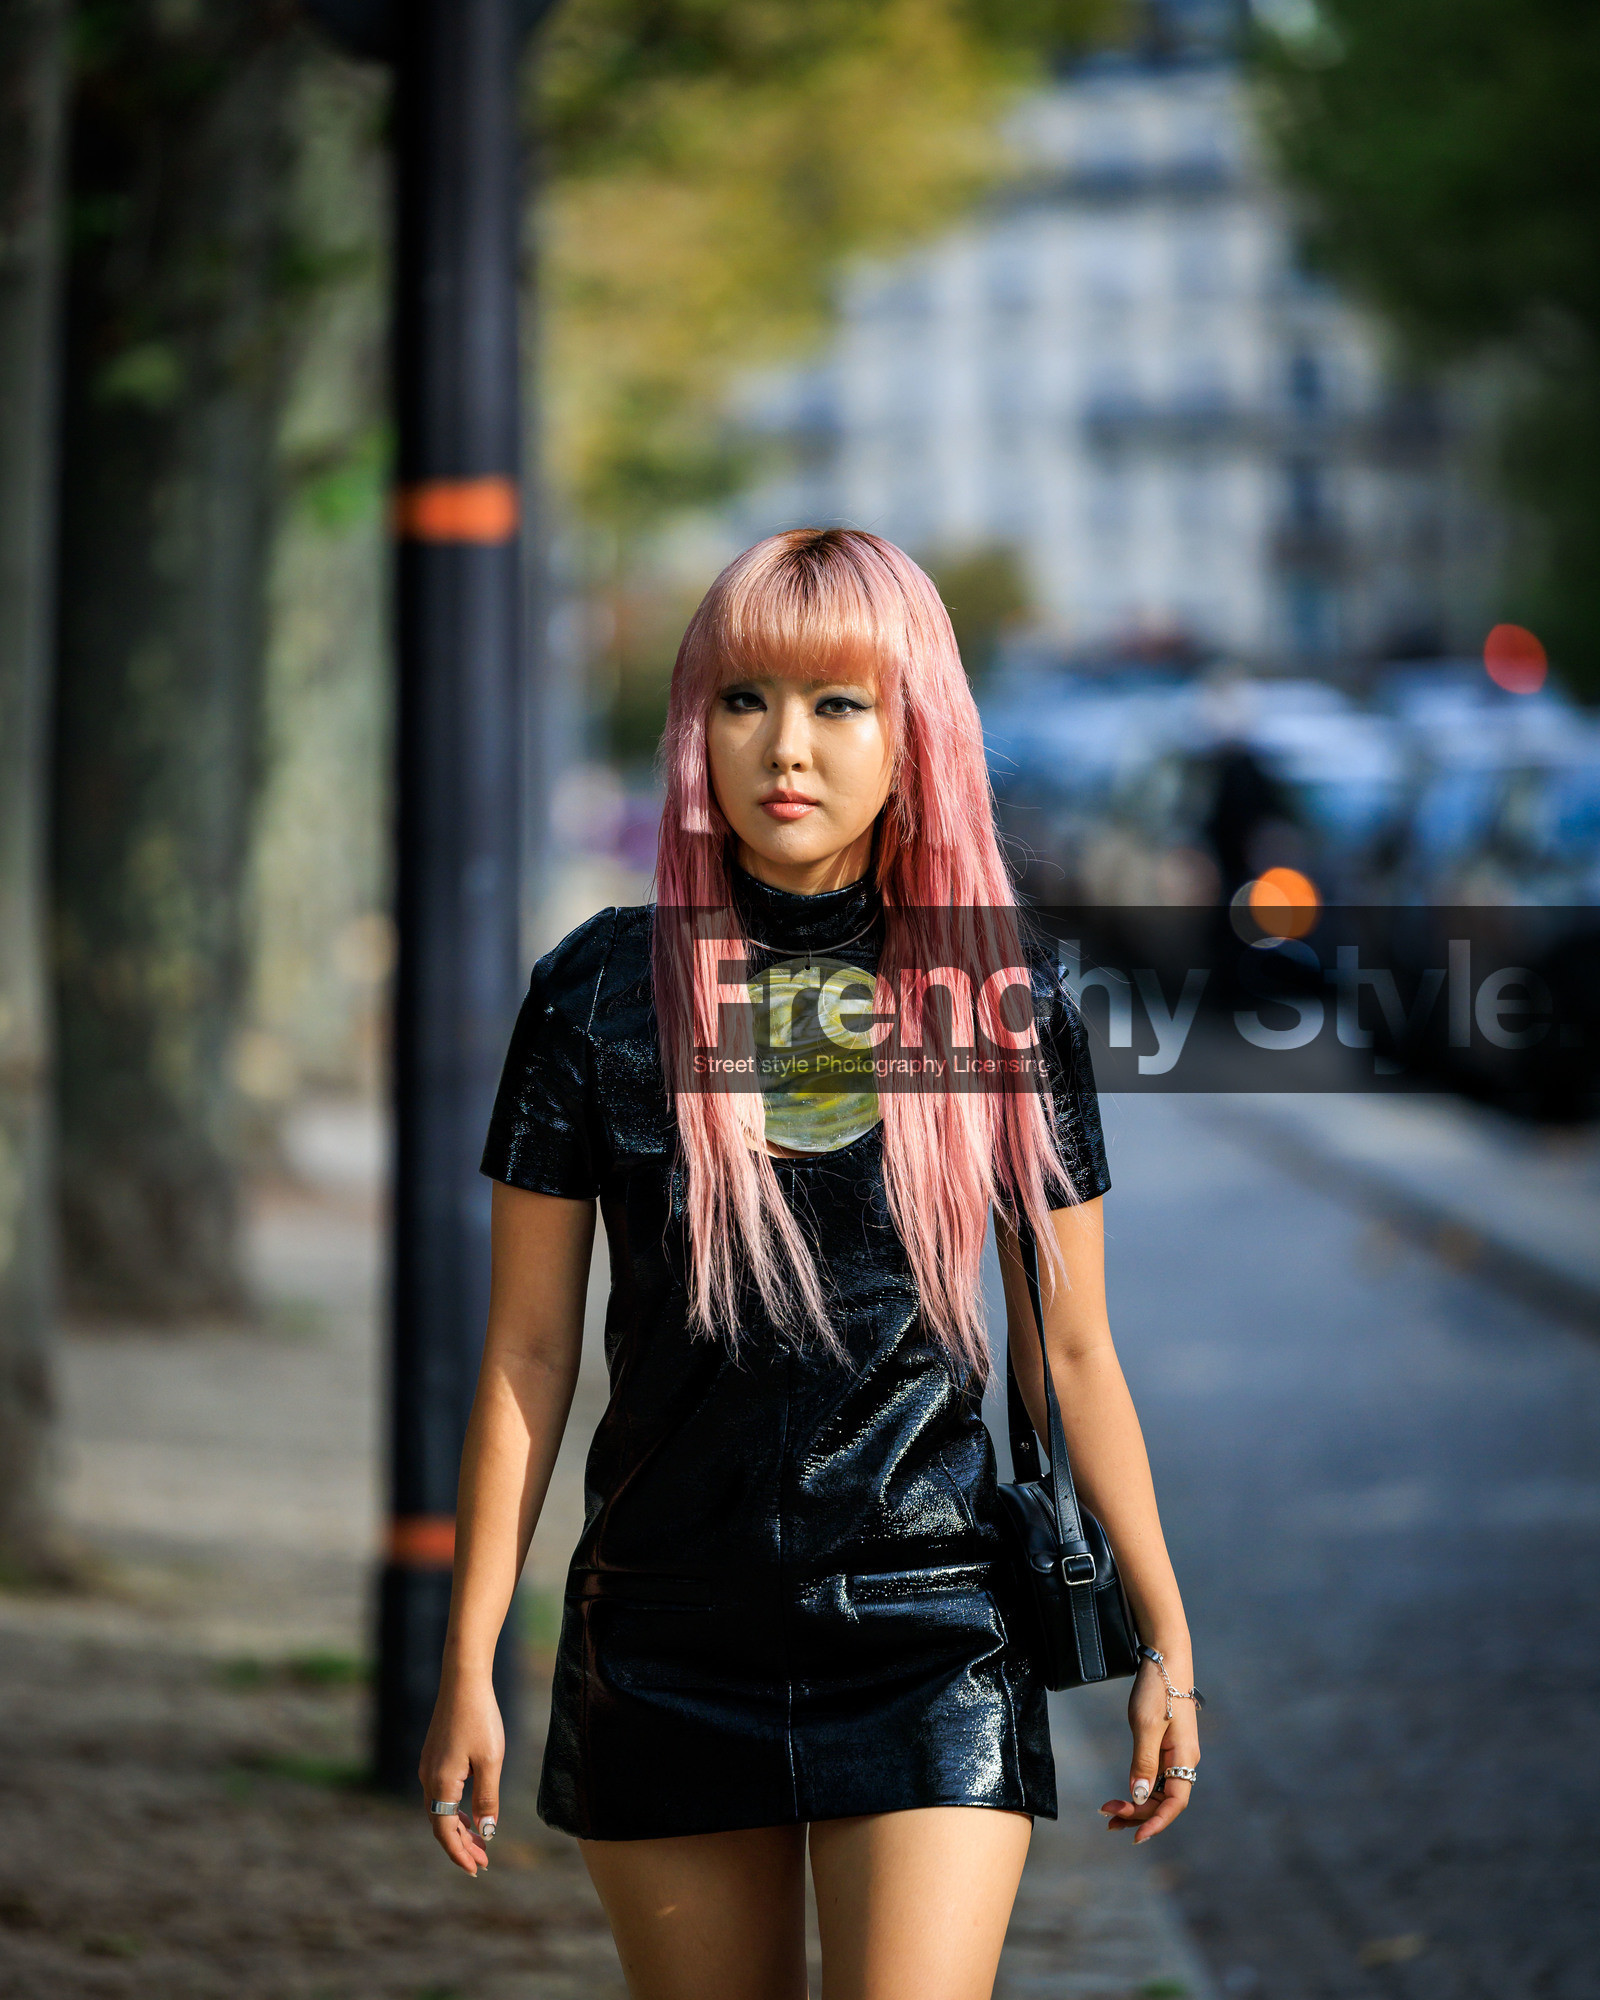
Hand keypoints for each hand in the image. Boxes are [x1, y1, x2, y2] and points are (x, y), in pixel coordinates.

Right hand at [418, 1673, 503, 1875]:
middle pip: (441, 1824)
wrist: (463, 1680)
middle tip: (482, 1863)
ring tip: (479, 1843)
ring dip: (458, 1829)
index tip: (477, 1869)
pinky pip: (441, 1794)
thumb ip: (488, 1798)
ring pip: (440, 1810)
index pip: (446, 1832)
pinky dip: (454, 1810)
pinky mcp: (434, 1756)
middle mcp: (428, 1778)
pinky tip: (470, 1814)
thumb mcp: (491, 1761)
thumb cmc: (480, 1718)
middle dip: (461, 1845)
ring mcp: (428, 1766)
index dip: (461, 1853)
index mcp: (440, 1784)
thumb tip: (487, 1833)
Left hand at [1099, 1654, 1198, 1844]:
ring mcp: (1176, 1754)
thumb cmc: (1158, 1690)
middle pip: (1164, 1801)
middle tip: (1107, 1819)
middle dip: (1138, 1814)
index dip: (1156, 1823)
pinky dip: (1139, 1787)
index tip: (1135, 1837)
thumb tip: (1138, 1797)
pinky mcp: (1167, 1747)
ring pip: (1158, 1790)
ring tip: (1109, 1812)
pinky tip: (1125, 1793)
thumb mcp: (1146, 1725)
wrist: (1166, 1659)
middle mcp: (1184, 1761)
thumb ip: (1143, 1762)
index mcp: (1184, 1759)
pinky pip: (1156, 1776)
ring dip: (1137, 1804)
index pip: (1174, 1804)